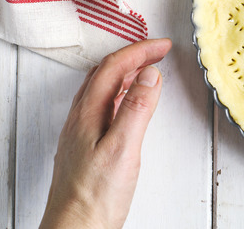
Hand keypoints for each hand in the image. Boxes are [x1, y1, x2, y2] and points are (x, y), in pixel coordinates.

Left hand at [40, 38, 172, 228]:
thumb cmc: (95, 197)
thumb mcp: (123, 148)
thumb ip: (137, 109)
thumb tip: (150, 74)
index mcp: (88, 113)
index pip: (114, 67)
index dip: (140, 51)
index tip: (163, 45)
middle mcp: (80, 118)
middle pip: (105, 73)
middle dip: (133, 56)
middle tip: (158, 51)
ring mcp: (81, 132)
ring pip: (102, 89)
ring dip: (126, 73)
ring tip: (148, 69)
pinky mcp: (86, 145)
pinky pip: (102, 105)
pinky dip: (121, 93)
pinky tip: (130, 104)